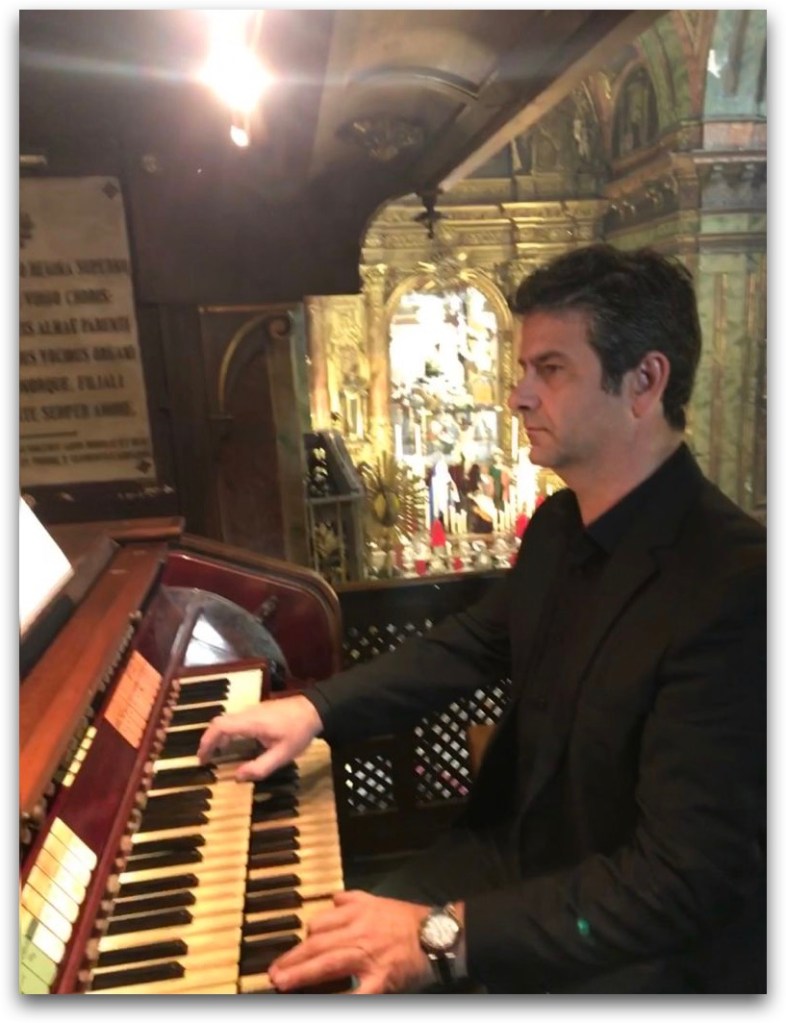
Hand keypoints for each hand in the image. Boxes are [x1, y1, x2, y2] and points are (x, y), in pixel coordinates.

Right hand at [196, 694, 322, 781]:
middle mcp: (248, 713)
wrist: (316, 709)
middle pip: (220, 722)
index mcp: (251, 722)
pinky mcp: (259, 711)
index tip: (202, 758)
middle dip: (209, 741)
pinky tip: (234, 745)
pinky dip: (228, 733)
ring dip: (219, 736)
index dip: (206, 741)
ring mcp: (254, 710)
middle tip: (206, 759)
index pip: (219, 726)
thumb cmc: (299, 731)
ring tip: (217, 755)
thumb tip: (237, 777)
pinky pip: (237, 720)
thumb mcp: (283, 755)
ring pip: (228, 720)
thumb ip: (260, 767)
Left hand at [269, 890, 432, 993]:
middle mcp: (358, 932)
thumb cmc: (409, 920)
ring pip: (328, 962)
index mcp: (358, 912)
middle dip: (293, 957)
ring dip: (302, 973)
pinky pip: (356, 992)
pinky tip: (328, 1002)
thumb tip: (333, 899)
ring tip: (283, 983)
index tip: (293, 949)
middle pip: (317, 943)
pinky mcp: (380, 979)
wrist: (437, 934)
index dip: (303, 937)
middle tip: (274, 972)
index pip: (320, 922)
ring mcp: (368, 956)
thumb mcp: (379, 901)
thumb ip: (353, 899)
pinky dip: (341, 998)